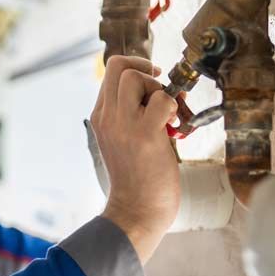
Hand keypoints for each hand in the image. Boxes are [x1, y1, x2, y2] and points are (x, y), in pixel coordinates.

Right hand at [90, 55, 179, 263]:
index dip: (135, 65)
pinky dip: (173, 106)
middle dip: (146, 71)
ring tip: (168, 114)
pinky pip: (162, 100)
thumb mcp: (121, 139)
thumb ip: (130, 114)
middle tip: (160, 94)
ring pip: (135, 77)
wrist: (136, 210)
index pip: (110, 70)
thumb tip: (158, 90)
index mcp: (100, 116)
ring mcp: (123, 125)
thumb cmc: (137, 177)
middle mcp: (107, 116)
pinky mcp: (144, 135)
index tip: (153, 78)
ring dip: (159, 89)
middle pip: (119, 65)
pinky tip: (175, 126)